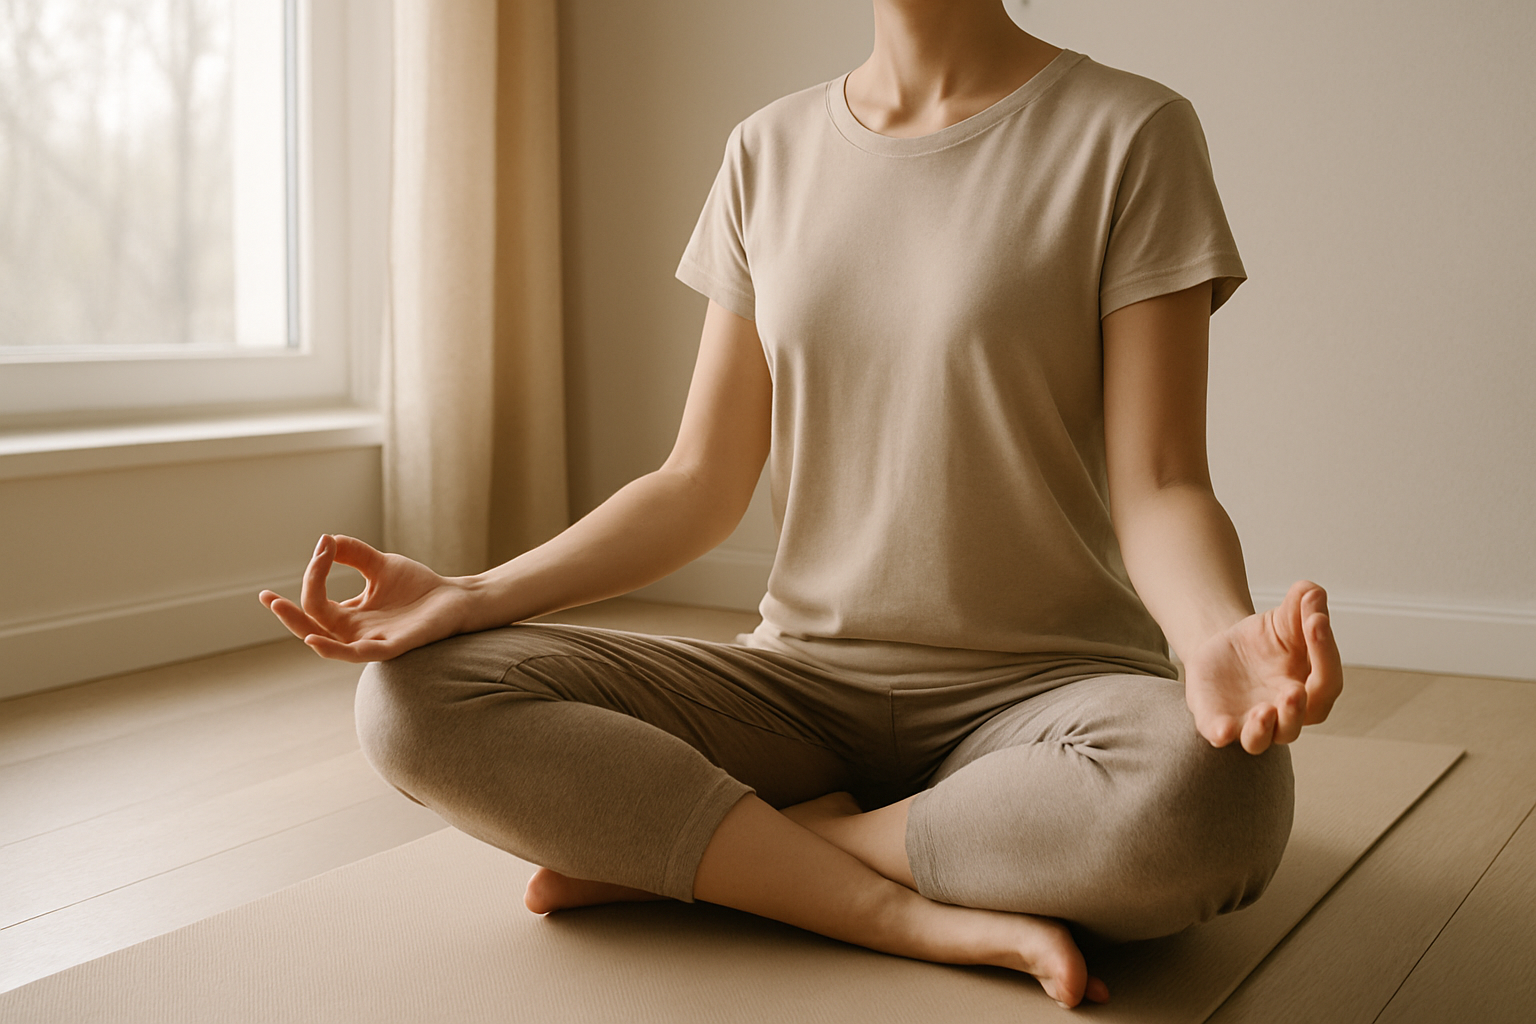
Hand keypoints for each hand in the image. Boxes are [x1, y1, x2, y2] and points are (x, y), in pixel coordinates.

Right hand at [259, 535, 473, 662]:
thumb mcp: (380, 565)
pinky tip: (315, 639)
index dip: (311, 577)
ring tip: (283, 609)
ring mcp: (372, 642)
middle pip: (311, 627)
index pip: (315, 602)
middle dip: (288, 614)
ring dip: (303, 629)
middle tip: (269, 597)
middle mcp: (355, 633)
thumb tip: (326, 540)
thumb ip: (354, 554)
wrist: (455, 599)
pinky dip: (334, 649)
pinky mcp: (392, 647)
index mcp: (349, 616)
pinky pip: (358, 654)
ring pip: (328, 645)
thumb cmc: (418, 587)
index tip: (322, 547)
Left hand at [1183, 580, 1342, 753]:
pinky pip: (1221, 736)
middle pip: (1298, 720)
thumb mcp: (1285, 618)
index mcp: (1311, 690)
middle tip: (1295, 691)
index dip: (1324, 650)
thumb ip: (1303, 605)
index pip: (1325, 679)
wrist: (1223, 647)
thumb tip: (1313, 592)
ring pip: (1261, 740)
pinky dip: (1223, 734)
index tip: (1315, 619)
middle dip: (1297, 708)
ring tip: (1263, 710)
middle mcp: (1285, 714)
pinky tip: (1222, 730)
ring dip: (1264, 729)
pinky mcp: (1219, 722)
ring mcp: (1251, 722)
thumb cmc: (1266, 640)